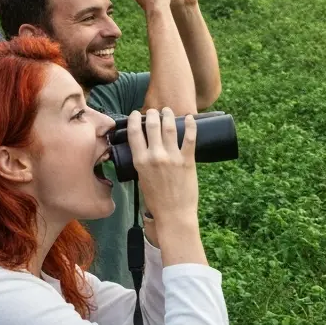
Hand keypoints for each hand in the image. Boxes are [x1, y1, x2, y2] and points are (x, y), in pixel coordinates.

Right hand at [127, 108, 198, 229]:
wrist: (173, 214)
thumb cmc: (157, 200)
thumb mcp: (142, 179)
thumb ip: (143, 164)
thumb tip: (147, 152)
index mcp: (140, 161)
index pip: (135, 133)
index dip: (135, 119)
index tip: (136, 114)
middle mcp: (155, 156)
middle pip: (152, 126)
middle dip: (152, 114)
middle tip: (154, 111)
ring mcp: (172, 157)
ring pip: (169, 128)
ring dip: (168, 116)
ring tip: (168, 111)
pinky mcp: (188, 161)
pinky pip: (190, 138)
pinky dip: (190, 125)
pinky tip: (190, 118)